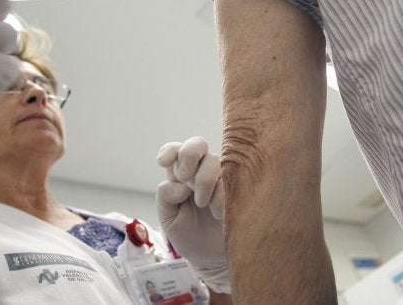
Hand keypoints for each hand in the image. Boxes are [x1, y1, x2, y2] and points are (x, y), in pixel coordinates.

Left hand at [157, 136, 229, 292]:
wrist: (212, 258)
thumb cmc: (188, 234)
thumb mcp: (168, 219)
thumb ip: (166, 197)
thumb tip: (180, 184)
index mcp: (180, 174)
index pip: (174, 150)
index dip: (170, 150)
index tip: (164, 162)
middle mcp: (200, 170)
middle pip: (197, 144)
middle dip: (189, 155)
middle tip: (184, 178)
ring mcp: (220, 177)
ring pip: (213, 160)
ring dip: (204, 180)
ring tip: (202, 204)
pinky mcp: (238, 187)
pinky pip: (231, 179)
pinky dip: (220, 195)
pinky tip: (217, 212)